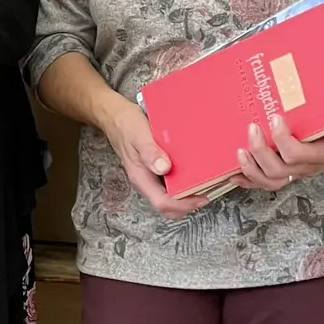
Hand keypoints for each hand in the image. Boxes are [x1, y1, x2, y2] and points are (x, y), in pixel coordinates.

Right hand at [98, 101, 206, 218]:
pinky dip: (183, 184)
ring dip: (187, 196)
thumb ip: (150, 152)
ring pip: (169, 197)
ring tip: (205, 184)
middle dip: (188, 205)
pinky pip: (170, 185)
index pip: (163, 203)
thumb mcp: (139, 135)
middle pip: (168, 207)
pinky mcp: (154, 170)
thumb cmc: (126, 125)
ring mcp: (150, 177)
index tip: (202, 196)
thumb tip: (164, 169)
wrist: (115, 116)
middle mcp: (146, 182)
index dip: (183, 205)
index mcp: (141, 178)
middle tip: (208, 192)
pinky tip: (194, 173)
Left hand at [231, 108, 323, 191]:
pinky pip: (268, 181)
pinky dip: (250, 179)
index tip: (275, 118)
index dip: (282, 140)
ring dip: (251, 169)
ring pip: (271, 181)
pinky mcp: (293, 168)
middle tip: (252, 128)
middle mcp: (309, 166)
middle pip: (278, 170)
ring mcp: (300, 170)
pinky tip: (235, 173)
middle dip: (260, 151)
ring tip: (239, 151)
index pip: (297, 155)